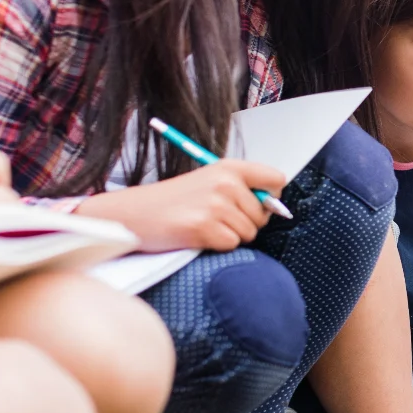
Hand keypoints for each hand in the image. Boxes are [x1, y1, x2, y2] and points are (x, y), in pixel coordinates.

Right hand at [77, 159, 286, 252]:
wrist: (135, 214)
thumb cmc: (174, 201)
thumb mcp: (209, 182)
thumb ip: (242, 189)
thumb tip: (276, 208)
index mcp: (229, 167)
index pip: (276, 180)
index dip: (270, 198)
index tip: (254, 204)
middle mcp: (225, 182)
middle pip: (263, 215)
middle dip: (245, 223)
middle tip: (215, 218)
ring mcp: (215, 205)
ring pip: (249, 233)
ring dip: (230, 235)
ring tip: (204, 225)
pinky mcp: (204, 227)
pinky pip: (231, 245)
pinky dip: (217, 245)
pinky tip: (198, 235)